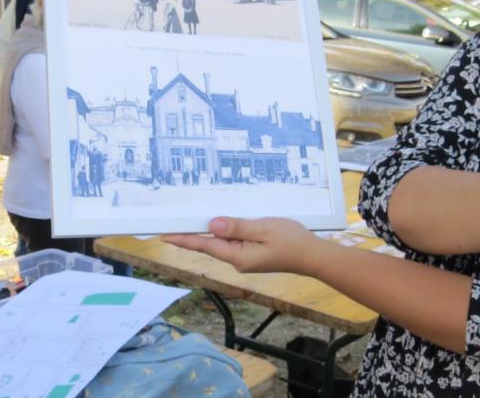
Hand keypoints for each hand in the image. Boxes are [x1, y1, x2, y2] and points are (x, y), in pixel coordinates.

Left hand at [161, 217, 327, 275]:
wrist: (313, 256)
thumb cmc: (292, 242)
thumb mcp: (264, 229)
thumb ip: (237, 227)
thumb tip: (212, 225)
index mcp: (239, 257)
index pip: (205, 246)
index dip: (184, 240)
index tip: (166, 236)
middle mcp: (238, 261)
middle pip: (211, 244)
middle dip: (193, 233)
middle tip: (174, 221)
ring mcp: (245, 258)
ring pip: (222, 242)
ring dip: (210, 231)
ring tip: (193, 219)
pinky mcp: (252, 254)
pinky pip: (233, 242)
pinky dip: (225, 232)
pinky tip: (222, 224)